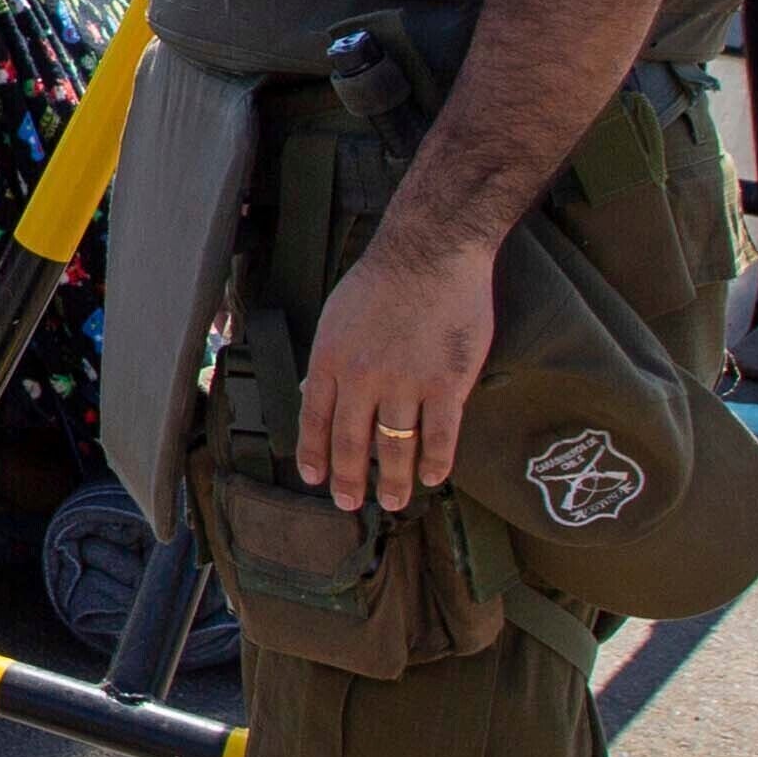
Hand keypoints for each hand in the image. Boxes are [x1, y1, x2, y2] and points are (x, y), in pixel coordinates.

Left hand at [298, 216, 497, 511]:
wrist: (431, 252)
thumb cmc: (381, 280)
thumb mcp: (336, 318)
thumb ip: (328, 360)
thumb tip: (311, 394)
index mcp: (330, 360)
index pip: (313, 420)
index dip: (313, 455)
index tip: (315, 480)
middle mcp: (362, 377)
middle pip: (350, 442)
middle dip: (348, 480)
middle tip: (351, 504)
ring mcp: (405, 382)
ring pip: (394, 447)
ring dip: (392, 480)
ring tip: (393, 501)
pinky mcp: (446, 382)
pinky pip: (440, 435)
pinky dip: (435, 461)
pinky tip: (431, 477)